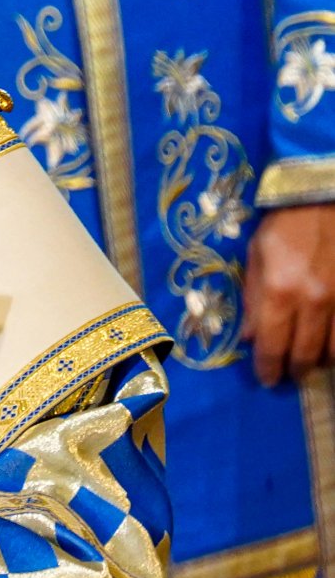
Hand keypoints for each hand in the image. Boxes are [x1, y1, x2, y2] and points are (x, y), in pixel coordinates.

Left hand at [242, 204, 334, 385]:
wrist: (322, 198)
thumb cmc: (284, 225)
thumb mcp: (256, 257)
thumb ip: (253, 300)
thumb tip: (249, 338)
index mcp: (279, 291)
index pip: (272, 346)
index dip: (268, 368)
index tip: (266, 379)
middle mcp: (313, 302)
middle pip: (306, 356)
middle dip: (294, 370)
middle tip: (288, 373)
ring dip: (320, 361)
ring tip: (310, 359)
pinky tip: (330, 343)